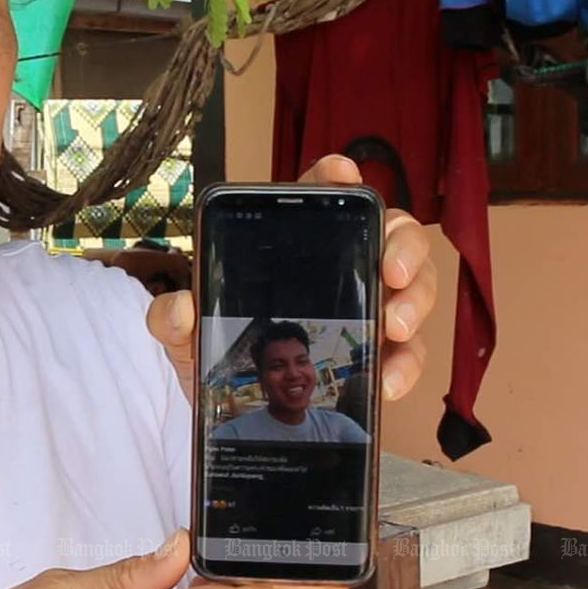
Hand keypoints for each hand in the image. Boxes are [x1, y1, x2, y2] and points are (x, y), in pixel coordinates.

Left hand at [148, 154, 435, 402]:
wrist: (235, 415)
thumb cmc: (217, 358)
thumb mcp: (185, 338)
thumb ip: (172, 319)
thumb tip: (181, 307)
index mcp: (295, 247)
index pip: (322, 197)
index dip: (335, 177)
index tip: (342, 173)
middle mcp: (342, 269)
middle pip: (392, 232)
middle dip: (402, 243)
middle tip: (389, 270)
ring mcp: (369, 309)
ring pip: (414, 286)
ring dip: (414, 301)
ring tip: (393, 324)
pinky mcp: (382, 355)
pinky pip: (409, 352)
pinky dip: (405, 365)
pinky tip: (387, 382)